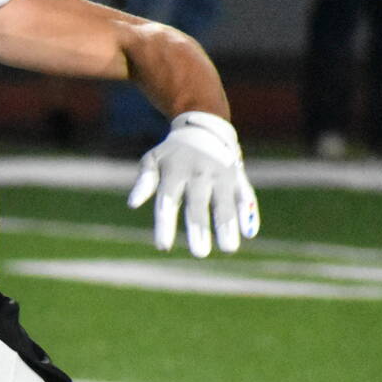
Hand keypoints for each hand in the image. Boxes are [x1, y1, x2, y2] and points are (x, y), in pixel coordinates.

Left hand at [127, 111, 260, 257]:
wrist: (203, 127)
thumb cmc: (171, 153)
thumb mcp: (152, 160)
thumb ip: (144, 182)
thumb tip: (132, 204)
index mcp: (175, 172)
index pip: (168, 202)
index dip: (165, 225)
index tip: (163, 247)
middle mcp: (199, 173)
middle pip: (198, 205)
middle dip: (199, 229)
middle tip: (199, 254)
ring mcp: (221, 174)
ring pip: (224, 203)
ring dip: (226, 226)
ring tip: (228, 249)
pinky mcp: (238, 176)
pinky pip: (244, 195)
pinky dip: (247, 213)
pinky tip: (249, 233)